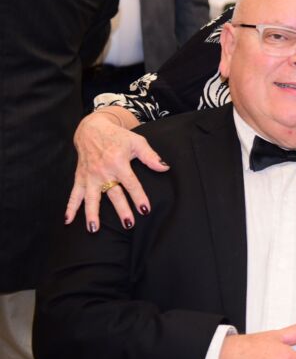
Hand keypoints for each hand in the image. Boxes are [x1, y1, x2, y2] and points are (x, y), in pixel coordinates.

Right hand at [67, 108, 167, 231]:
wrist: (91, 129)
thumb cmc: (117, 136)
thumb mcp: (137, 142)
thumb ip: (150, 156)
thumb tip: (165, 167)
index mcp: (118, 163)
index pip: (131, 184)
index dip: (139, 197)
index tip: (145, 210)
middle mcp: (103, 171)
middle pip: (114, 194)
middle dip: (121, 210)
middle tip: (129, 224)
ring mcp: (90, 176)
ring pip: (91, 198)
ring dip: (92, 214)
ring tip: (93, 229)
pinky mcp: (80, 177)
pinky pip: (74, 194)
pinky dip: (70, 207)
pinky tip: (67, 220)